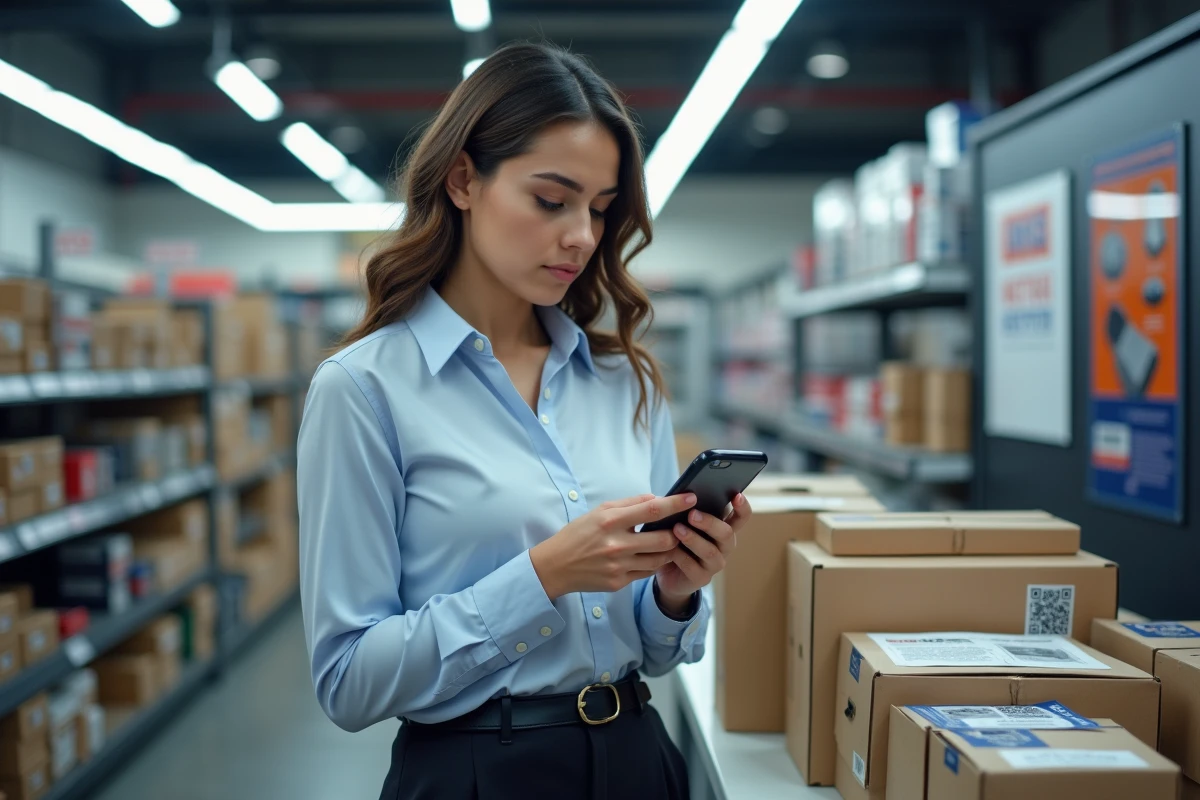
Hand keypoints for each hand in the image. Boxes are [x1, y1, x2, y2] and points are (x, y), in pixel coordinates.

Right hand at [530, 493, 698, 599]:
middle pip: (664, 540)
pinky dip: (654, 563)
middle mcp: (617, 544)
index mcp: (611, 521)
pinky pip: (647, 573)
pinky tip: (652, 556)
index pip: (652, 510)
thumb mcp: (600, 511)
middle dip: (677, 533)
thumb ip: (629, 504)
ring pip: (659, 559)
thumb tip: (657, 499)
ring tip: (669, 542)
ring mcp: (619, 566)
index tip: (691, 498)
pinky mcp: (619, 583)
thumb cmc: (579, 534)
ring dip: (669, 551)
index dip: (675, 504)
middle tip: (682, 528)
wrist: (555, 566)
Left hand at [654, 493, 752, 610]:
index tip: (737, 495)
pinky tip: (669, 549)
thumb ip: (689, 511)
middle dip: (709, 523)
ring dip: (693, 539)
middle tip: (692, 514)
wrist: (669, 573)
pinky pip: (693, 567)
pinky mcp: (701, 579)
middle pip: (726, 534)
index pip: (741, 518)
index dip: (743, 508)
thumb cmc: (679, 540)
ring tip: (677, 529)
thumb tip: (682, 495)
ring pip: (709, 551)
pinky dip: (680, 556)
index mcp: (724, 529)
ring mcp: (715, 564)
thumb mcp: (685, 523)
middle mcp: (724, 547)